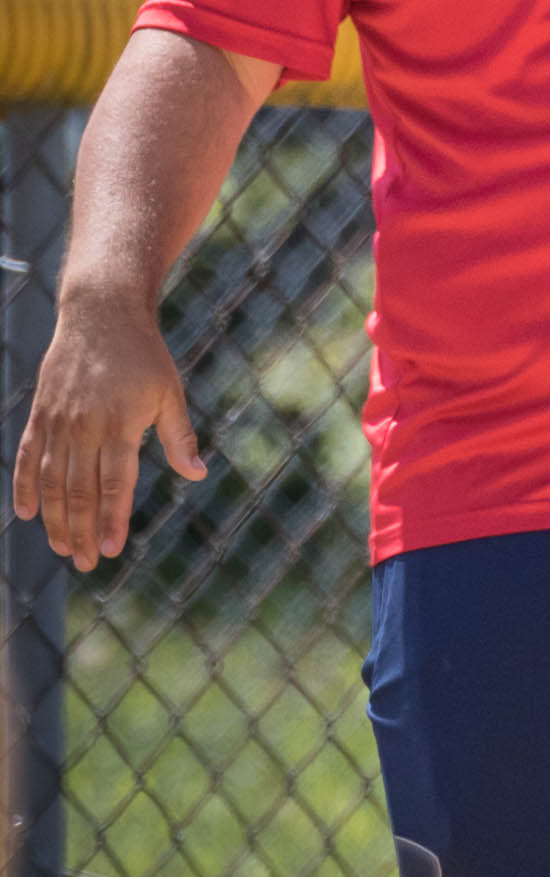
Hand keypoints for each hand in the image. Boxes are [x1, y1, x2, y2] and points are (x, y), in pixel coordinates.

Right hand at [12, 298, 205, 571]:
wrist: (101, 313)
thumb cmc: (144, 356)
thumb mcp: (170, 392)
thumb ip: (179, 437)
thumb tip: (198, 474)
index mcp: (121, 423)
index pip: (115, 484)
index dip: (112, 520)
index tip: (112, 550)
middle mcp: (85, 425)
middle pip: (79, 491)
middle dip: (82, 531)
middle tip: (86, 563)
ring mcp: (59, 420)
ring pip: (51, 480)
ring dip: (54, 518)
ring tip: (61, 547)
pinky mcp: (41, 413)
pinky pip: (29, 455)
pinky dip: (25, 486)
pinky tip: (25, 513)